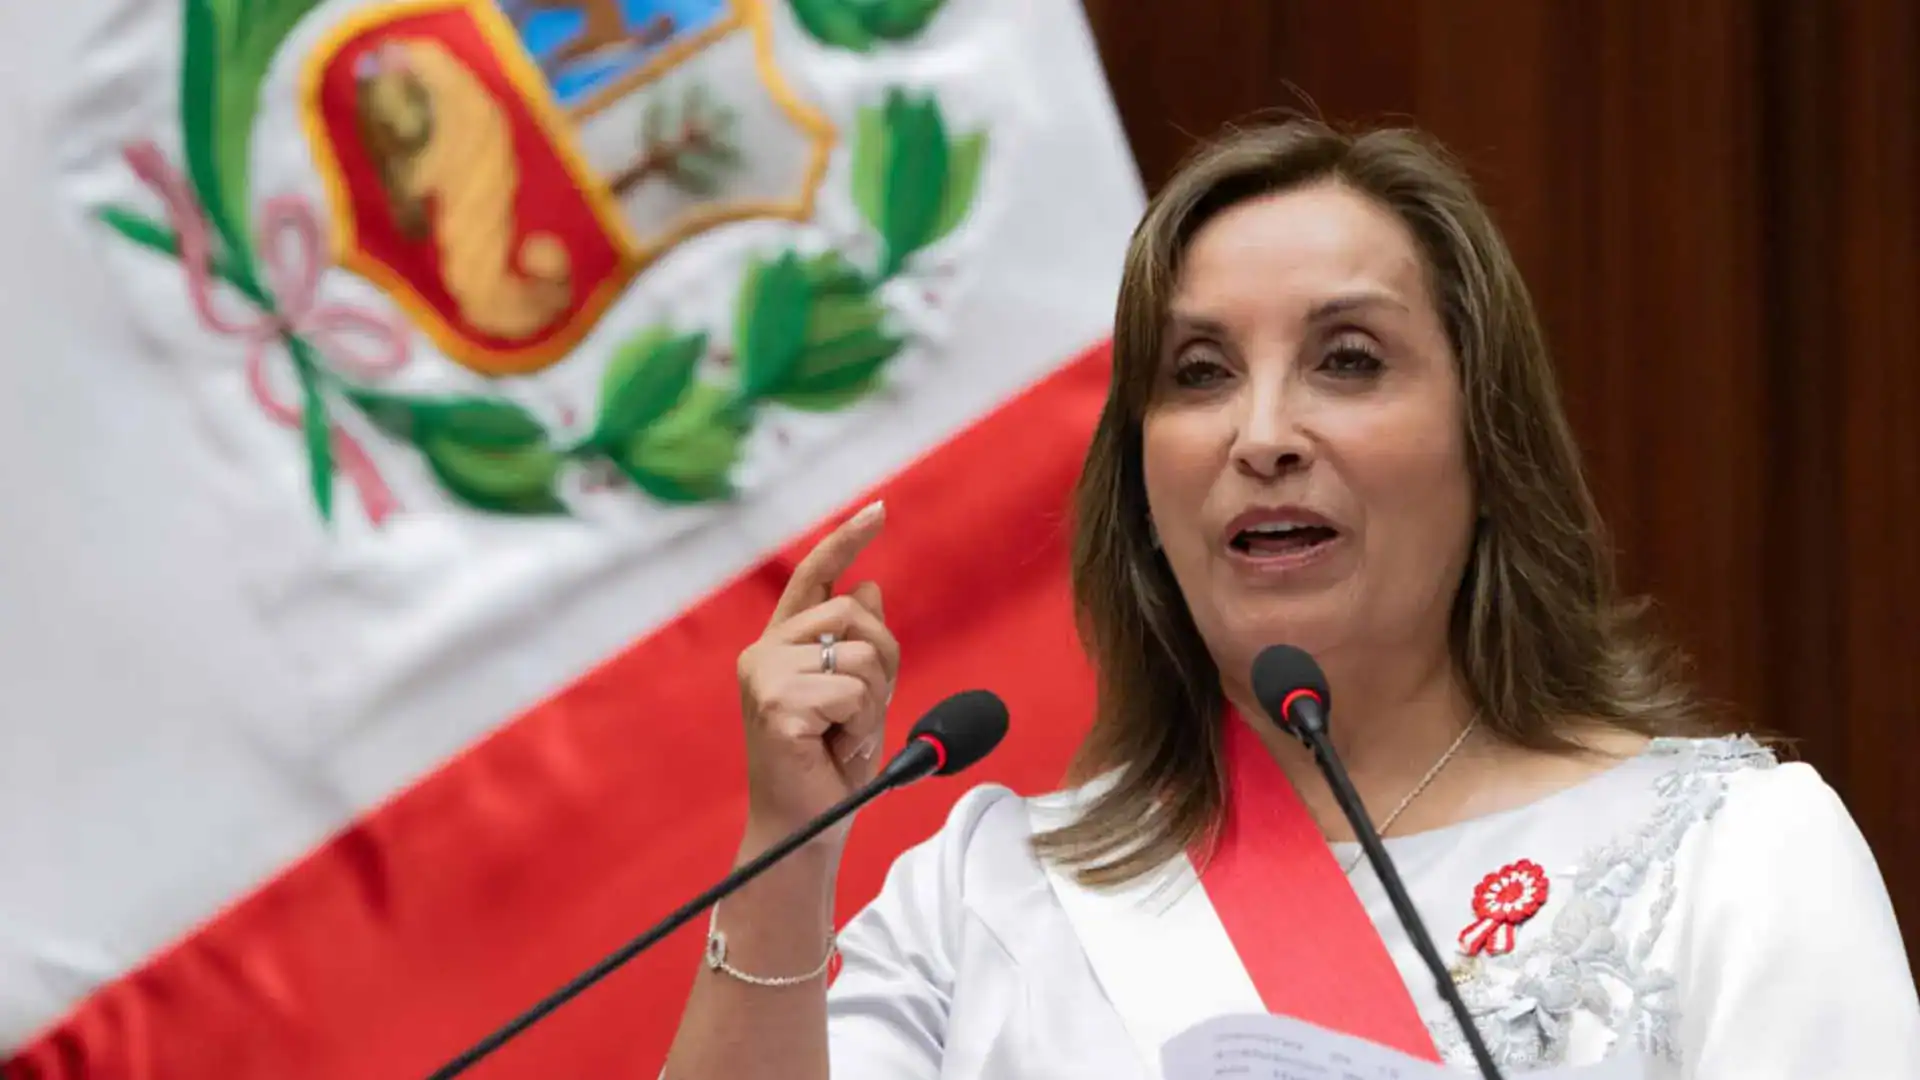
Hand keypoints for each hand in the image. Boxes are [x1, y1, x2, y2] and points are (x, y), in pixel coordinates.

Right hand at [736, 501, 898, 848]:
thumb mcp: (858, 697)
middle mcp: (765, 653)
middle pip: (856, 615)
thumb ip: (859, 645)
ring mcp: (765, 676)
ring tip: (845, 739)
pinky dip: (863, 726)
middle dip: (883, 664)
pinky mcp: (775, 704)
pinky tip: (837, 751)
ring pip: (861, 655)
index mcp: (782, 645)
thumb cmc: (829, 769)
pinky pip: (854, 692)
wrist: (806, 830)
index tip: (879, 510)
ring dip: (873, 704)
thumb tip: (869, 586)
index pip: (816, 578)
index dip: (847, 540)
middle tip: (862, 716)